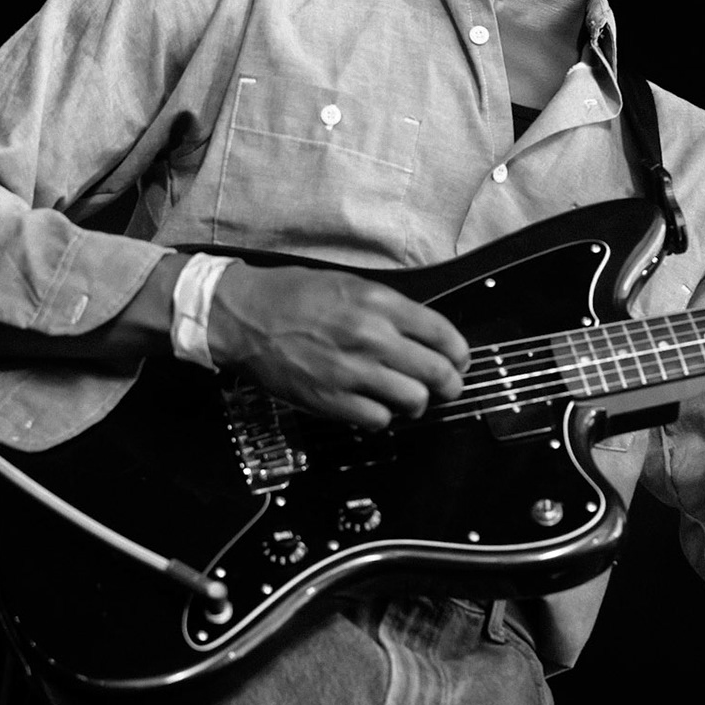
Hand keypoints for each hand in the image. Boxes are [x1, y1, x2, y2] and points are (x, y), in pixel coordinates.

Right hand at [207, 263, 470, 430]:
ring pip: (413, 400)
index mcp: (379, 303)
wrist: (244, 316)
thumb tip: (422, 333)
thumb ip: (389, 309)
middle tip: (449, 386)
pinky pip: (378, 419)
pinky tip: (375, 405)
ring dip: (417, 402)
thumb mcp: (350, 285)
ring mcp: (352, 372)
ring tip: (410, 398)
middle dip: (450, 383)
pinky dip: (383, 416)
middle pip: (436, 372)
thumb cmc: (292, 295)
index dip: (459, 352)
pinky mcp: (330, 400)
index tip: (460, 359)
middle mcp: (372, 337)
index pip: (442, 333)